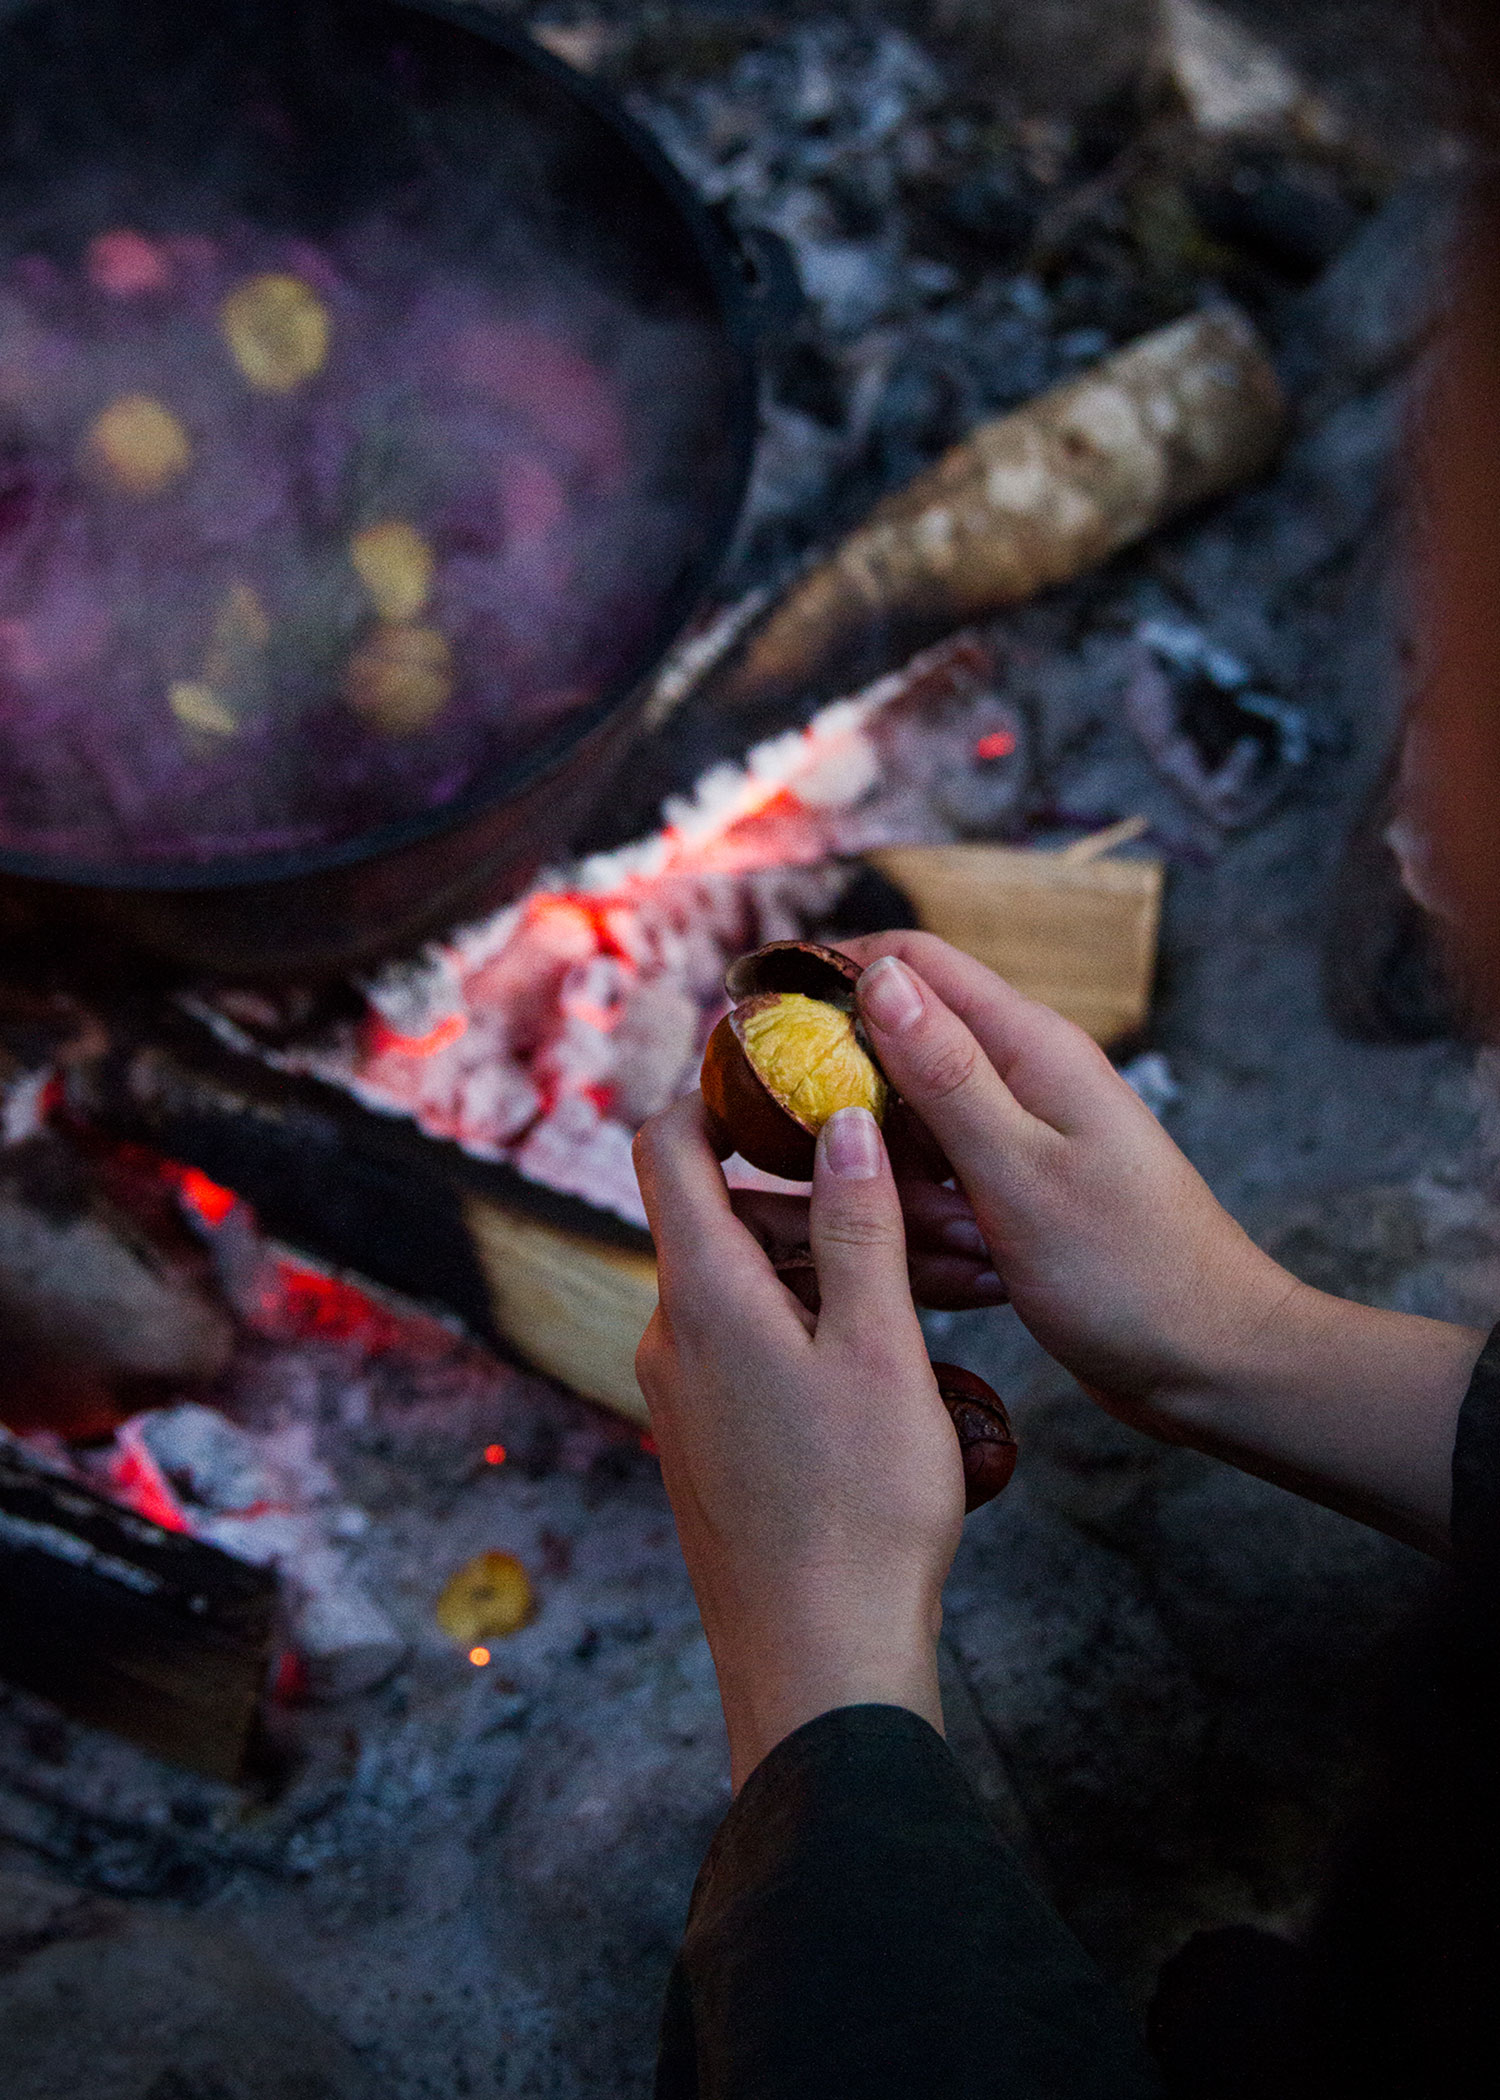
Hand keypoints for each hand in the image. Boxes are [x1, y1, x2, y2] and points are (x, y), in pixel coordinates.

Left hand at [633, 1094, 964, 1789]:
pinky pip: (753, 1348)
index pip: (668, 1143)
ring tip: (945, 1294)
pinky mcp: (706, 1442)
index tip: (781, 1064)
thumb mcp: (881, 1351)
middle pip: (732, 1217)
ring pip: (754, 1287)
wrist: (818, 1665)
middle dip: (825, 1198)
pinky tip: (899, 1362)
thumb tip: (838, 1123)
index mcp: (702, 1295)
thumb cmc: (859, 1512)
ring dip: (835, 1271)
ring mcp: (682, 1395)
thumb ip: (857, 1226)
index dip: (713, 1087)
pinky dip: (817, 1328)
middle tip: (933, 1216)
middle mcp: (671, 1335)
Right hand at [839, 931, 1278, 1415]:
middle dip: (855, 1121)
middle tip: (854, 1185)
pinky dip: (933, 1238)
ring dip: (904, 1197)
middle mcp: (1018, 1081)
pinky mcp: (1009, 1200)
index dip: (829, 975)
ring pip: (904, 1141)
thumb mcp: (1020, 1171)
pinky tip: (974, 1280)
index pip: (910, 963)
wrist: (1210, 1366)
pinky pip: (933, 1199)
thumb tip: (879, 975)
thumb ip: (946, 1074)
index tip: (754, 1016)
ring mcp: (1012, 1142)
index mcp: (1028, 1048)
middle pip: (891, 1057)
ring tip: (960, 1250)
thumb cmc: (1130, 1272)